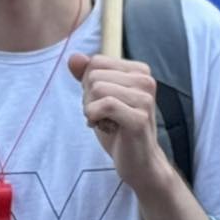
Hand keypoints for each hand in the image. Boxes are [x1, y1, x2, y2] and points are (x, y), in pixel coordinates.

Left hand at [69, 52, 174, 195]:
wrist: (139, 163)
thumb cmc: (118, 129)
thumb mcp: (98, 99)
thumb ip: (86, 76)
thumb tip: (74, 56)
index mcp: (139, 70)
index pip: (96, 62)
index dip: (89, 85)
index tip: (102, 103)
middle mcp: (146, 80)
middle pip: (94, 76)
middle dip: (89, 99)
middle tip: (104, 117)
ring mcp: (145, 98)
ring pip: (97, 89)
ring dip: (91, 111)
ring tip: (107, 123)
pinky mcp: (139, 118)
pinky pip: (104, 105)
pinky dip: (95, 118)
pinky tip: (106, 128)